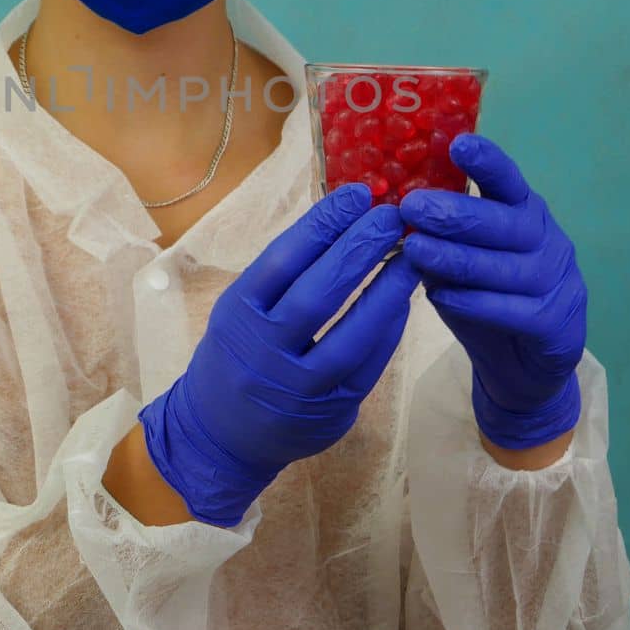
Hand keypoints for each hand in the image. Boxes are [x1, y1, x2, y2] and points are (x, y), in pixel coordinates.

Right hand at [138, 183, 420, 525]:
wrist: (217, 435)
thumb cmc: (234, 355)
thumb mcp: (239, 310)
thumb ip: (281, 276)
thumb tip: (339, 221)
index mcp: (238, 313)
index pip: (282, 259)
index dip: (322, 223)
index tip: (357, 194)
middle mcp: (264, 350)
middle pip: (317, 293)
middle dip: (358, 249)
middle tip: (391, 216)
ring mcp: (298, 386)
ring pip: (350, 334)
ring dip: (386, 290)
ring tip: (412, 256)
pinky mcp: (329, 411)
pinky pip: (367, 366)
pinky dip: (388, 330)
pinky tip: (403, 300)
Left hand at [399, 133, 585, 450]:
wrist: (523, 369)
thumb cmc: (486, 298)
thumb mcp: (462, 260)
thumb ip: (442, 235)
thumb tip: (394, 208)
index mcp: (525, 214)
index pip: (510, 182)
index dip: (487, 162)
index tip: (458, 143)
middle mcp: (548, 241)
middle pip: (506, 223)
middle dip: (457, 213)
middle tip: (411, 206)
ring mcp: (559, 283)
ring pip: (507, 267)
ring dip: (457, 257)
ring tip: (415, 250)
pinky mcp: (557, 324)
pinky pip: (514, 310)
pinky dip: (476, 302)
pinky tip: (442, 296)